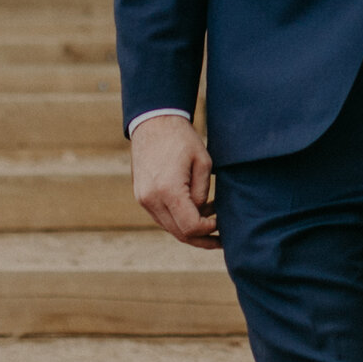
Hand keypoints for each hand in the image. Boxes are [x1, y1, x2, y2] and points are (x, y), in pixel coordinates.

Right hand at [130, 114, 219, 248]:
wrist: (153, 122)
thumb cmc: (181, 138)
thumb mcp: (202, 162)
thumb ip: (202, 193)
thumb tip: (201, 213)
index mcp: (168, 191)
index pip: (190, 227)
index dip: (208, 231)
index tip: (221, 224)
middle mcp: (151, 199)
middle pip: (179, 233)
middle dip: (201, 239)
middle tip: (220, 239)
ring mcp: (143, 199)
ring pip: (169, 227)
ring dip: (190, 229)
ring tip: (211, 219)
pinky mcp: (141, 196)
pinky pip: (162, 216)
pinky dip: (178, 219)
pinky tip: (196, 211)